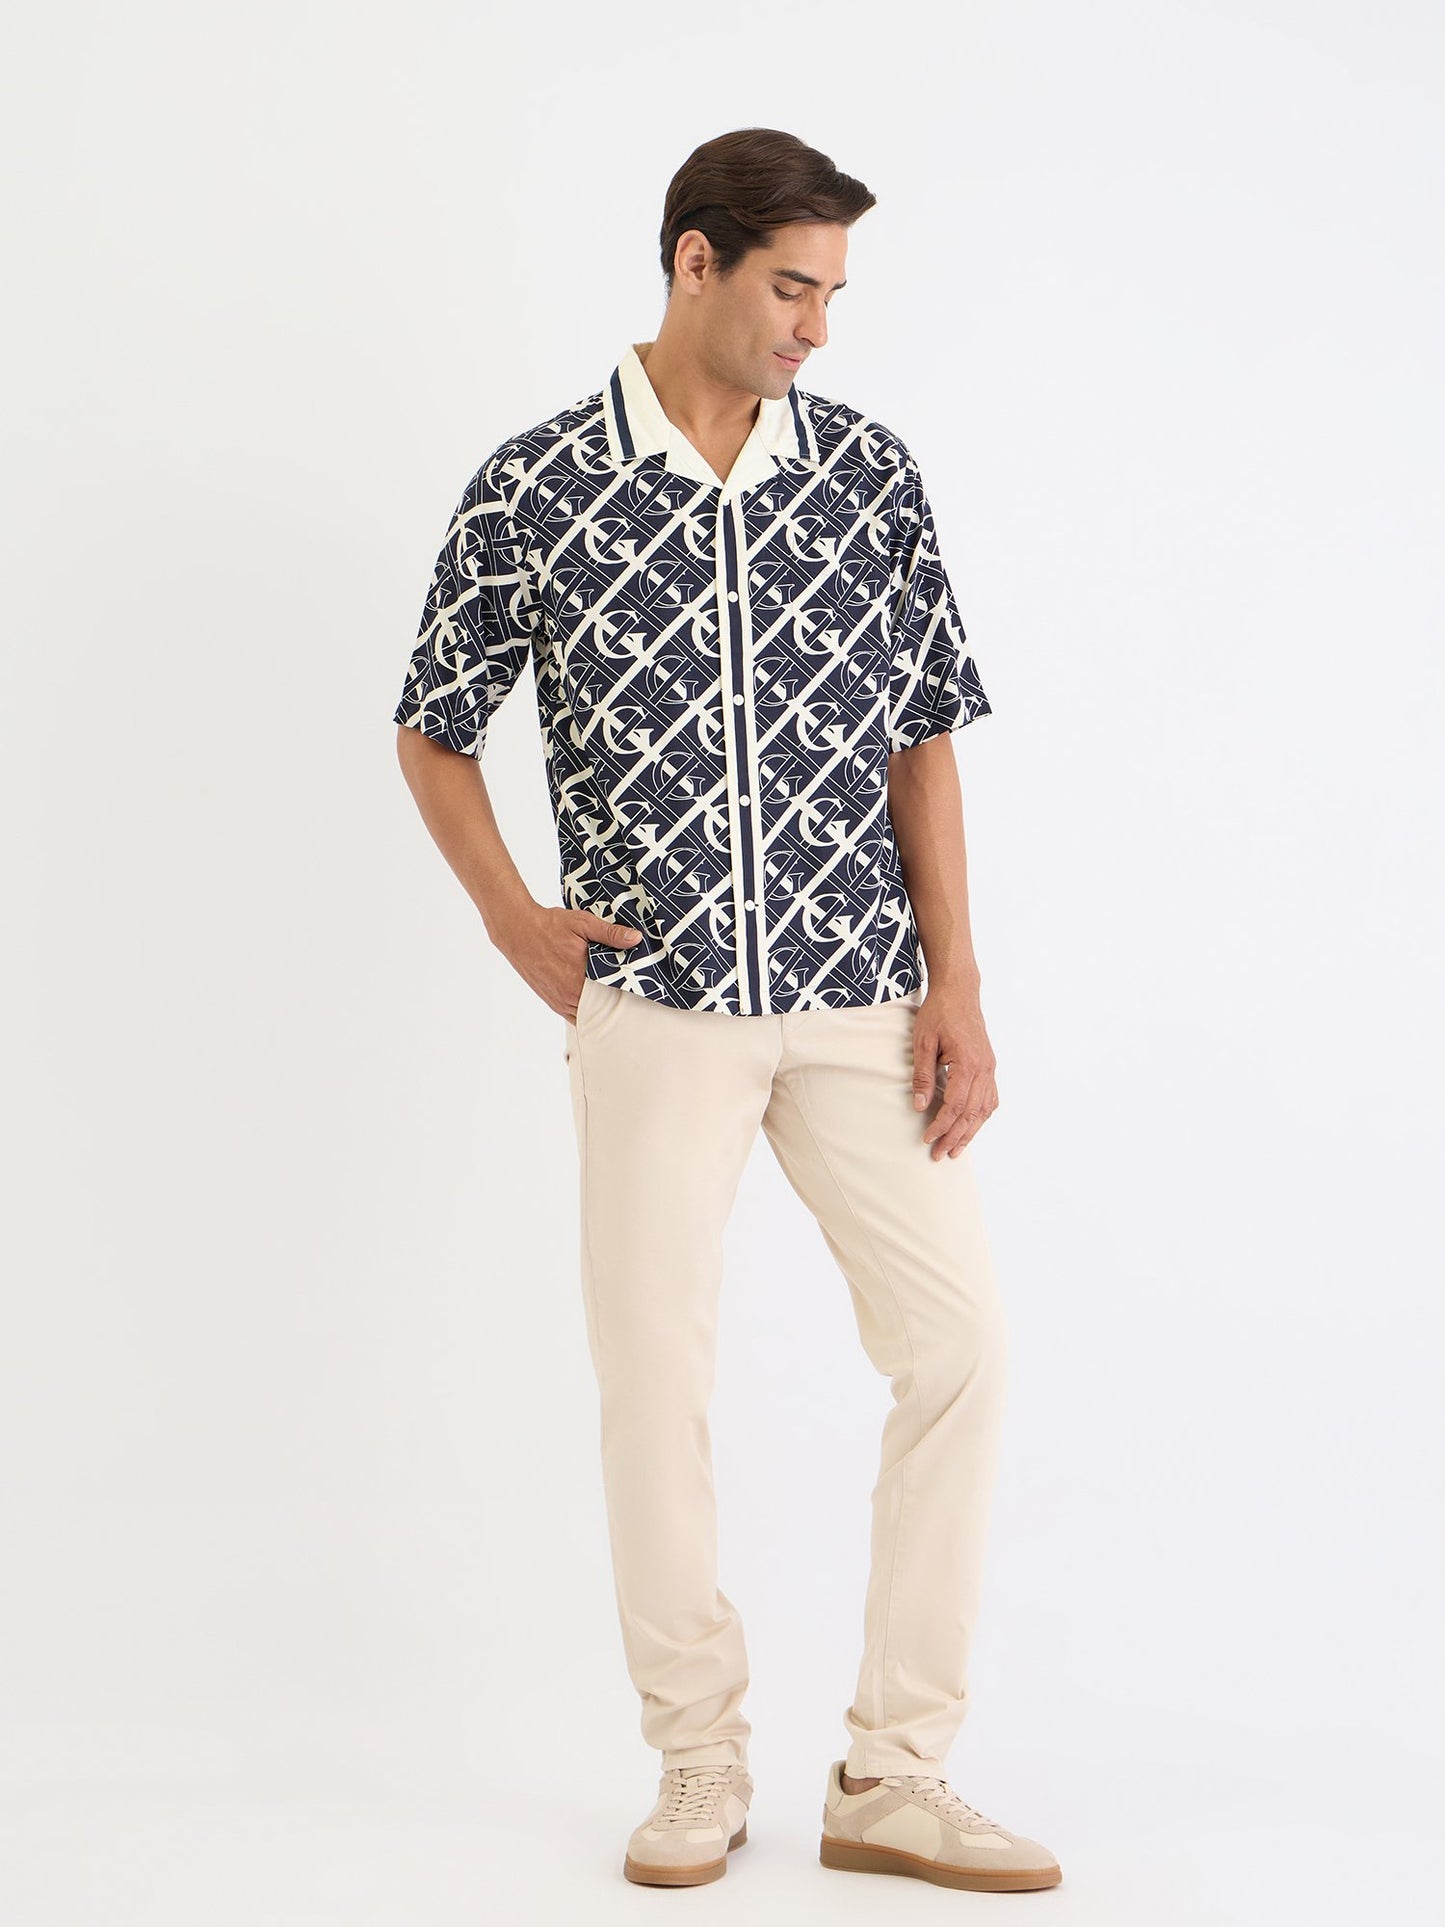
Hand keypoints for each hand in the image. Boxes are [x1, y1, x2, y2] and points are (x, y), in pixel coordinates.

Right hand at [491, 902, 642, 1018]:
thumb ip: (610, 934)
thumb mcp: (582, 923)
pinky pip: (573, 1015)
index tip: (639, 988)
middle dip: (616, 1003)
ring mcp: (559, 1001)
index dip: (628, 993)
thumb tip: (635, 938)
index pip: (613, 996)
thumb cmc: (549, 926)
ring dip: (600, 1009)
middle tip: (632, 996)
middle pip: (601, 1010)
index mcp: (580, 979)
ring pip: (587, 1016)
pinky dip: (585, 1013)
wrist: (517, 930)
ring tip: (616, 1000)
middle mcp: (569, 996)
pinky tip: (595, 1004)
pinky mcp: (551, 1001)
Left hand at [911, 986, 998, 1159]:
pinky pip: (990, 1098)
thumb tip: (919, 1106)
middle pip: (972, 1113)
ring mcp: (990, 1067)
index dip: (942, 1125)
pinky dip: (981, 1116)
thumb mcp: (923, 1042)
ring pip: (984, 1109)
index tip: (928, 1139)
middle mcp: (984, 1068)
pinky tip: (971, 1126)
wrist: (959, 991)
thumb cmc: (939, 1013)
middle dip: (955, 1136)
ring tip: (956, 1149)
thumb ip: (922, 1076)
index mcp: (968, 1062)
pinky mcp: (989, 1066)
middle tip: (939, 1154)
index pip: (956, 1105)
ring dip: (970, 1132)